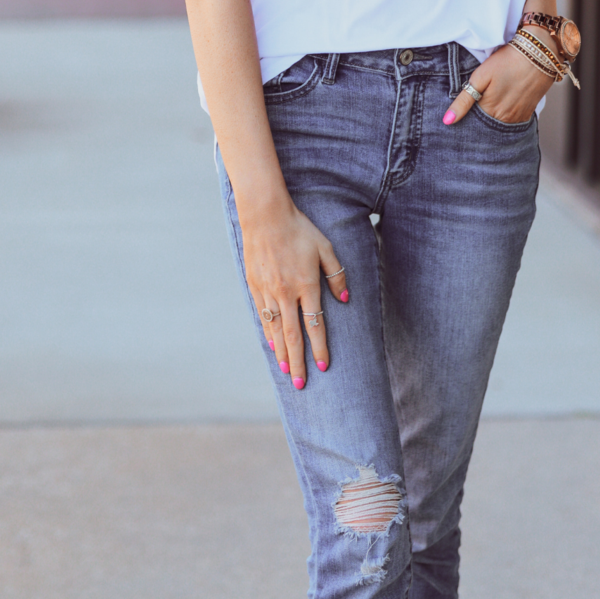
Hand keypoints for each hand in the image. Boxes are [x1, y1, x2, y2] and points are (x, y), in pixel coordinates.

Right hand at [241, 197, 348, 389]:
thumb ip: (336, 273)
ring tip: (287, 372)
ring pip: (276, 330)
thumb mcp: (325, 247)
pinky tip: (272, 345)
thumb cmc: (299, 229)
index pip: (315, 324)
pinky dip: (268, 334)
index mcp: (307, 284)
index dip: (320, 347)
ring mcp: (268, 291)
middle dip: (299, 362)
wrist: (265, 216)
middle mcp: (286, 293)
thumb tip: (344, 298)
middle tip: (301, 384)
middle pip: (294, 335)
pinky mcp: (255, 286)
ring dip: (282, 353)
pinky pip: (263, 316)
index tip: (324, 367)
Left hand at [443, 41, 554, 125]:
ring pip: (498, 123)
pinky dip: (505, 115)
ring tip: (492, 98)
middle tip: (479, 100)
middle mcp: (504, 119)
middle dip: (479, 117)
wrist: (539, 54)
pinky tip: (503, 102)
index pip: (471, 122)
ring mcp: (517, 117)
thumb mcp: (480, 77)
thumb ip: (464, 101)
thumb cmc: (507, 61)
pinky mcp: (527, 113)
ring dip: (492, 116)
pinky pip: (512, 120)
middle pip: (485, 124)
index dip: (466, 115)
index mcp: (489, 110)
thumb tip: (447, 121)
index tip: (465, 106)